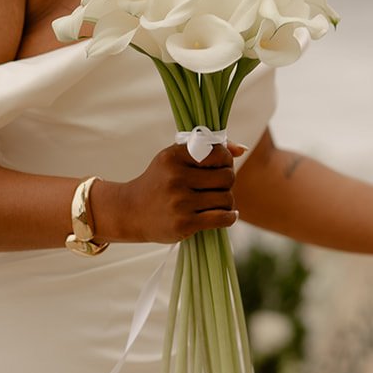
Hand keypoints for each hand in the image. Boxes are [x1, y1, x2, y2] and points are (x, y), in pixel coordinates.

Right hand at [91, 143, 245, 244]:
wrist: (131, 211)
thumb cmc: (159, 182)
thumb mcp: (175, 159)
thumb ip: (207, 149)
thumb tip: (242, 149)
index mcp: (174, 156)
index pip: (218, 154)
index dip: (226, 161)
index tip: (219, 167)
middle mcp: (176, 178)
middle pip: (227, 177)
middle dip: (227, 182)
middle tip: (218, 187)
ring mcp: (179, 202)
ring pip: (226, 199)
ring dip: (226, 202)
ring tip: (216, 202)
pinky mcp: (184, 224)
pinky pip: (222, 218)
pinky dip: (230, 217)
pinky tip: (226, 215)